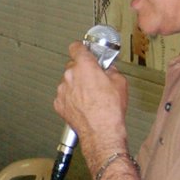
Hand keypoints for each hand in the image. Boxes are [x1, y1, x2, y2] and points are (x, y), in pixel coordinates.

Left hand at [54, 41, 129, 159]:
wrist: (101, 132)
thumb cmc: (109, 110)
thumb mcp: (120, 82)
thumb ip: (111, 70)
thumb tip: (109, 70)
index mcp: (84, 66)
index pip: (76, 47)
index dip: (81, 48)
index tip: (83, 49)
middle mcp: (70, 76)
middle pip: (73, 66)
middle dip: (82, 70)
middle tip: (94, 79)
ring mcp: (62, 90)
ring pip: (68, 82)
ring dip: (76, 86)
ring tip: (90, 97)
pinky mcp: (59, 104)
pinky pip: (64, 96)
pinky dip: (72, 99)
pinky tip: (83, 105)